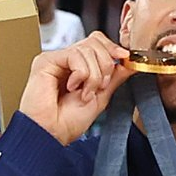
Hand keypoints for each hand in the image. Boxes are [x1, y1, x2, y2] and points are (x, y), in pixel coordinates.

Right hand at [19, 30, 137, 145]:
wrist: (52, 134)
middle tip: (100, 86)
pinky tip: (71, 87)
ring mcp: (56, 60)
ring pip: (87, 48)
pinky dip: (81, 73)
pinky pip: (74, 55)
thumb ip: (114, 78)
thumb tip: (130, 63)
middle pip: (95, 41)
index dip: (112, 48)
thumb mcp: (101, 97)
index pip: (97, 42)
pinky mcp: (46, 61)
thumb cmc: (67, 123)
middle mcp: (66, 61)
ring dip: (93, 75)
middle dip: (105, 64)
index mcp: (78, 67)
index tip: (124, 58)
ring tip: (84, 93)